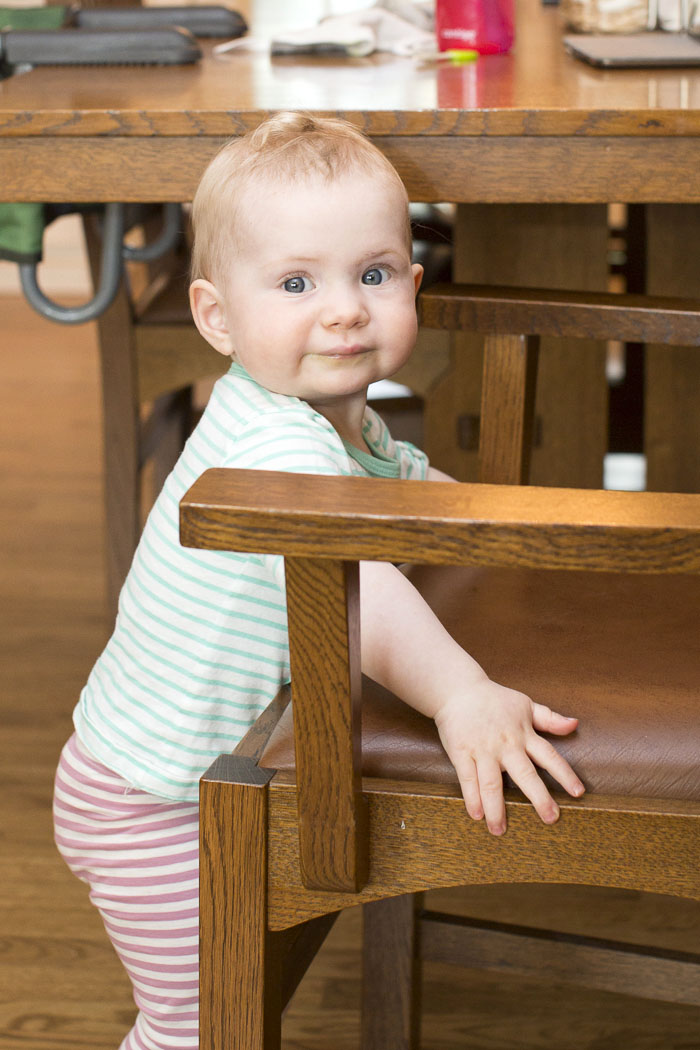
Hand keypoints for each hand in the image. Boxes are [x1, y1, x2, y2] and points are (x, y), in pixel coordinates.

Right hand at [433, 677, 584, 835]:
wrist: (458, 689)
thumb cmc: (494, 699)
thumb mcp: (526, 704)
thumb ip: (550, 718)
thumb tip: (575, 724)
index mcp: (524, 734)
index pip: (549, 756)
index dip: (565, 774)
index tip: (578, 792)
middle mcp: (506, 744)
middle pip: (525, 774)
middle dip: (539, 797)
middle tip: (551, 818)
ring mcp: (483, 750)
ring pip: (492, 783)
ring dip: (496, 808)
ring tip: (499, 830)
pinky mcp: (461, 752)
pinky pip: (467, 778)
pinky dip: (471, 797)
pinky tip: (476, 815)